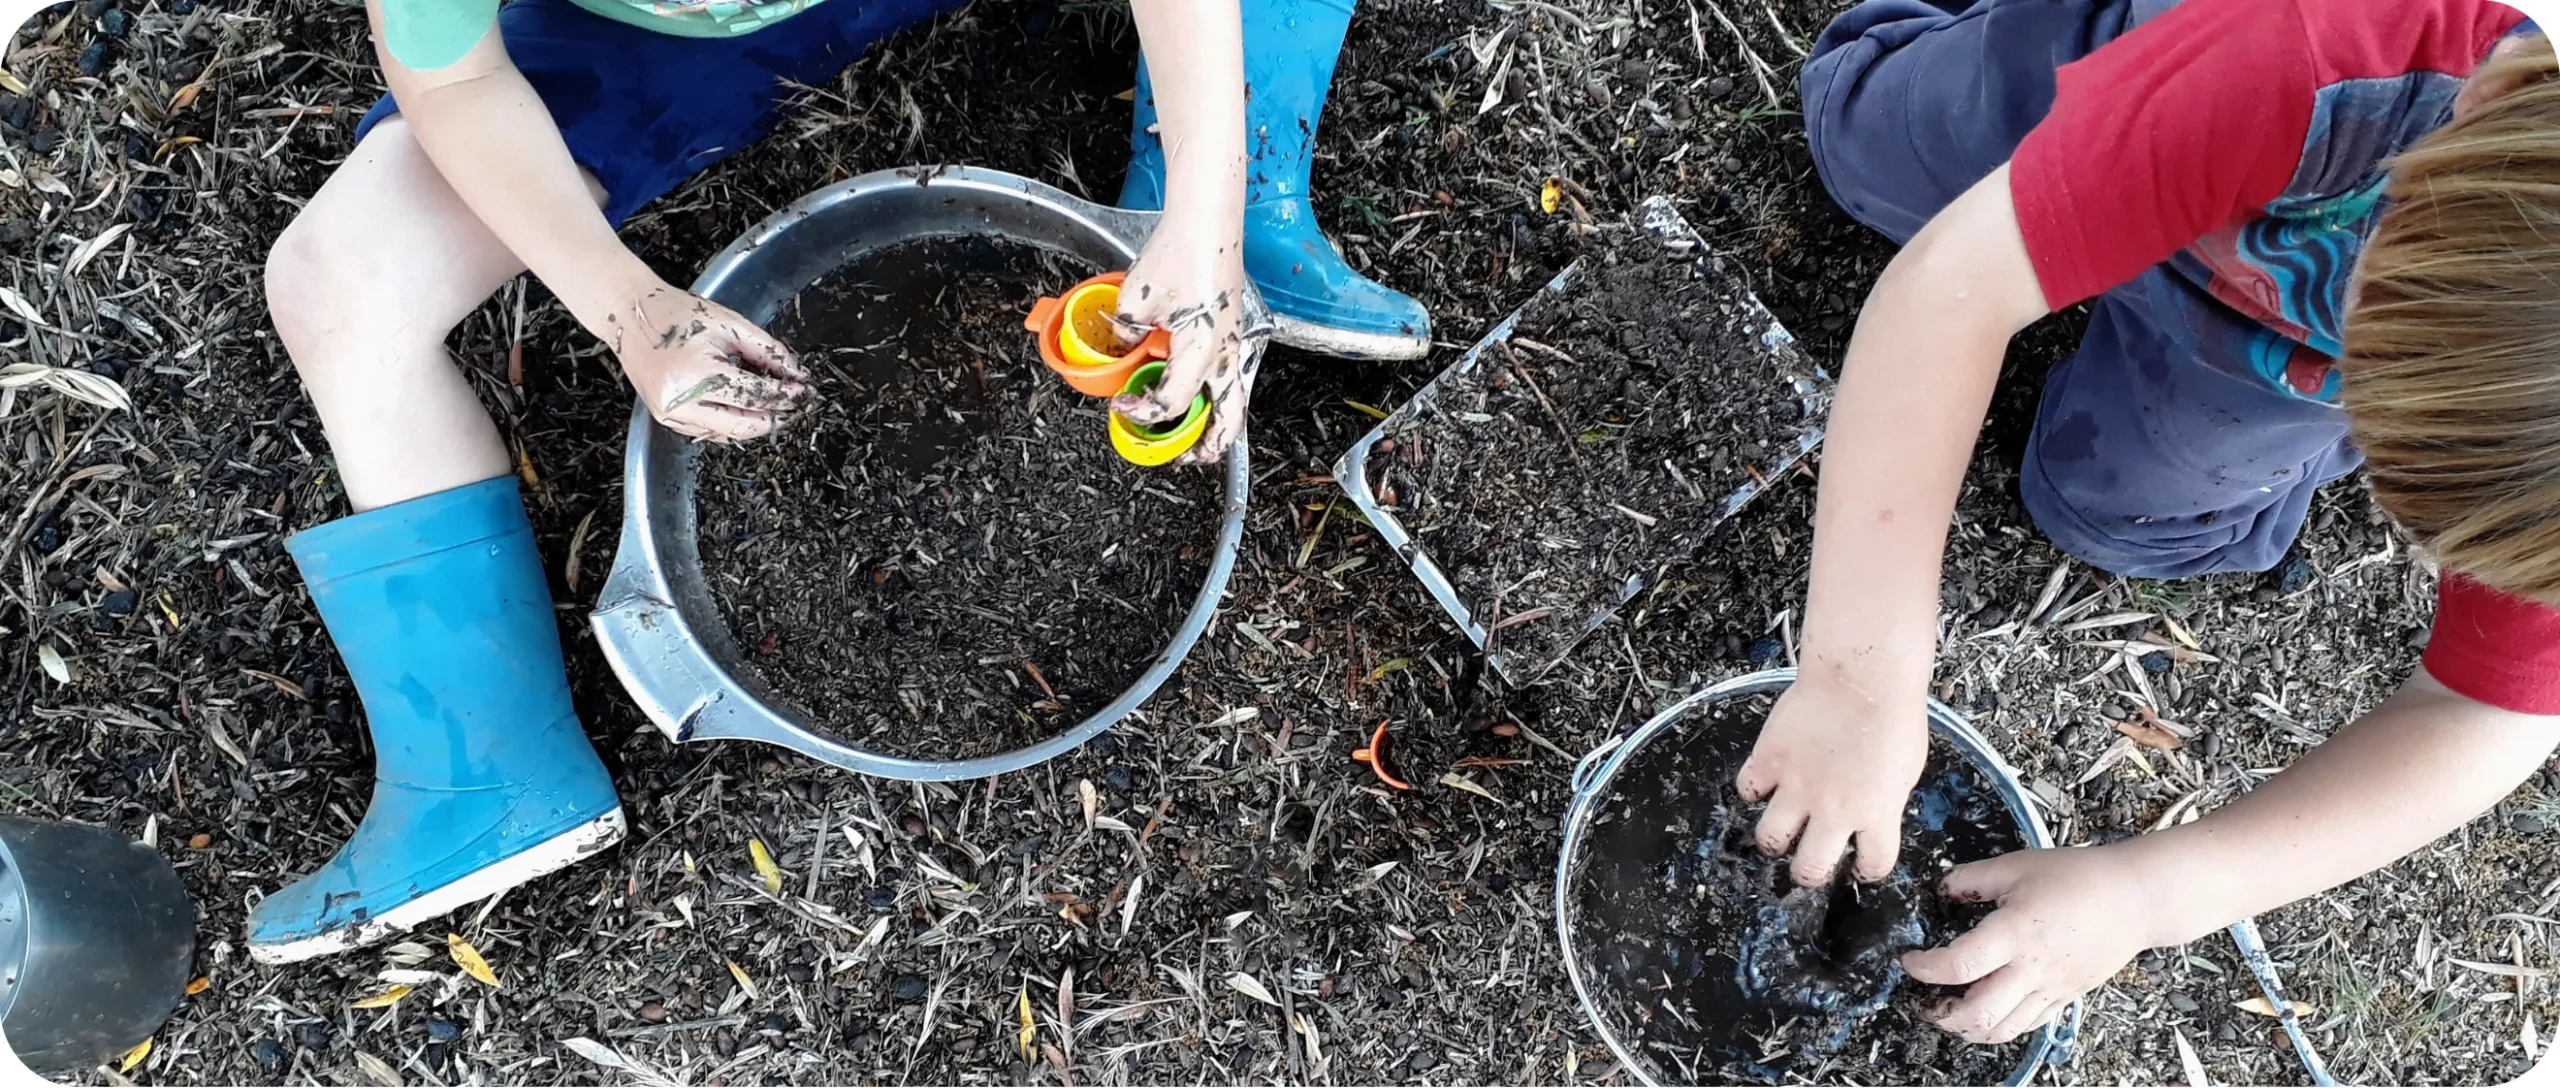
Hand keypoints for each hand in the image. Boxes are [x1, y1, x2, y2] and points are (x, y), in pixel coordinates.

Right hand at [605, 283, 808, 441]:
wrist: (629, 315)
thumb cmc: (678, 313)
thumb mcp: (730, 324)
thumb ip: (766, 351)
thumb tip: (795, 375)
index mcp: (697, 374)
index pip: (755, 395)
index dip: (785, 395)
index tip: (804, 392)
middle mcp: (680, 401)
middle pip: (743, 426)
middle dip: (774, 418)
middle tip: (794, 408)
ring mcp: (670, 414)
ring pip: (726, 433)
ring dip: (754, 422)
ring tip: (773, 406)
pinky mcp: (665, 418)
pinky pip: (708, 429)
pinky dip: (730, 422)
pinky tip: (743, 407)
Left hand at [1108, 211, 1272, 464]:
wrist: (1208, 221)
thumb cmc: (1181, 251)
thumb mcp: (1135, 299)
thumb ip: (1124, 335)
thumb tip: (1119, 350)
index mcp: (1202, 350)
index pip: (1172, 402)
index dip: (1143, 412)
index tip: (1122, 406)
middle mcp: (1226, 354)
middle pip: (1228, 420)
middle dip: (1206, 446)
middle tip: (1182, 458)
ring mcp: (1235, 344)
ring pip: (1235, 402)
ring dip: (1216, 425)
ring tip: (1194, 438)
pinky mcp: (1233, 333)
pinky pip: (1231, 378)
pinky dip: (1217, 398)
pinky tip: (1197, 394)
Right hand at [1737, 674, 1927, 885]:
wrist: (1861, 676)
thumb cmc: (1892, 713)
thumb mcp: (1907, 768)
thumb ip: (1885, 800)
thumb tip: (1871, 810)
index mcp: (1877, 814)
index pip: (1873, 865)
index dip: (1866, 870)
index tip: (1860, 865)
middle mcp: (1834, 810)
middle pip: (1810, 868)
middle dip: (1807, 873)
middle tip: (1806, 863)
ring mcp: (1797, 787)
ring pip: (1769, 838)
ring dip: (1774, 838)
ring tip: (1779, 828)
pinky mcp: (1769, 759)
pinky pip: (1748, 789)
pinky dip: (1754, 789)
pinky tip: (1765, 781)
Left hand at [1903, 844, 2168, 1043]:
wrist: (2134, 898)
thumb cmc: (2080, 877)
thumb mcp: (2017, 865)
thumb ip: (1972, 878)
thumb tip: (1940, 889)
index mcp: (2015, 933)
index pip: (1959, 965)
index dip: (1925, 968)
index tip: (1909, 959)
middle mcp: (2032, 968)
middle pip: (1979, 1014)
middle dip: (1941, 1015)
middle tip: (1923, 999)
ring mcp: (2051, 988)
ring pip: (2003, 1030)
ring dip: (1968, 1029)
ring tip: (1949, 1011)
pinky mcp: (2065, 997)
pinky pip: (2028, 1025)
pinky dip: (2000, 1026)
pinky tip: (1987, 1011)